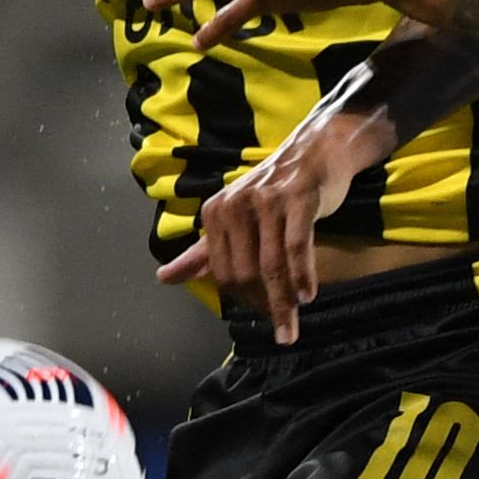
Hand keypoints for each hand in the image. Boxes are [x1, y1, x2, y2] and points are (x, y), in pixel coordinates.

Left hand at [156, 126, 361, 341]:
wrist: (315, 150)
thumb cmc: (274, 189)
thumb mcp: (233, 217)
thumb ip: (201, 252)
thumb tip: (163, 279)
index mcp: (215, 212)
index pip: (222, 271)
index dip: (242, 299)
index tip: (261, 313)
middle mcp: (235, 205)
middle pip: (245, 272)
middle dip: (262, 305)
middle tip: (280, 325)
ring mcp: (267, 200)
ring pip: (271, 265)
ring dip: (283, 303)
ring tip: (290, 328)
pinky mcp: (297, 198)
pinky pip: (297, 247)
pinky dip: (302, 276)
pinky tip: (307, 296)